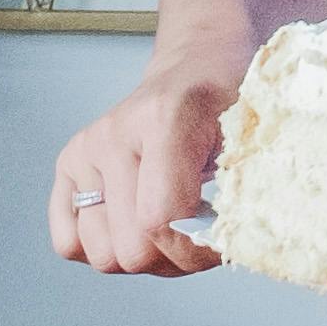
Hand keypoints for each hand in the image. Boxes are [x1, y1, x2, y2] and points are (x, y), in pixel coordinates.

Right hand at [48, 58, 237, 274]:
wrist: (197, 67)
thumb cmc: (230, 103)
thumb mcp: (257, 138)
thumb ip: (248, 190)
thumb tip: (235, 245)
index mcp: (166, 118)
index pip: (161, 220)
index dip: (193, 252)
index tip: (218, 245)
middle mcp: (115, 134)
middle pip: (131, 249)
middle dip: (173, 259)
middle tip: (196, 236)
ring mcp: (87, 149)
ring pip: (103, 255)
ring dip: (141, 258)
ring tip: (167, 230)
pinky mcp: (70, 164)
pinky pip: (68, 243)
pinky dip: (102, 249)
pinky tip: (133, 228)